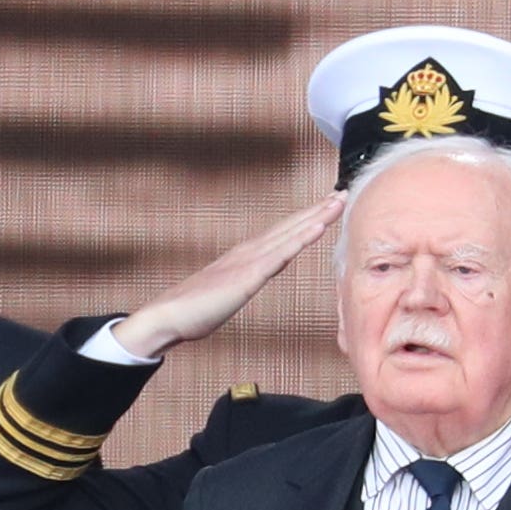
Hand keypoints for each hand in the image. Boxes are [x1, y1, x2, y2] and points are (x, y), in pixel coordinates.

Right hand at [105, 194, 338, 357]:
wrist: (168, 316)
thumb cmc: (193, 310)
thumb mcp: (227, 293)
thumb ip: (242, 282)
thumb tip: (250, 279)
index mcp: (246, 256)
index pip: (282, 233)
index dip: (306, 218)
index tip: (326, 206)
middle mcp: (250, 252)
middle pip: (290, 226)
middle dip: (317, 209)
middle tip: (342, 193)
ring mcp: (250, 261)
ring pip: (290, 233)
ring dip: (316, 216)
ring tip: (338, 201)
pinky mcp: (249, 275)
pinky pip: (281, 253)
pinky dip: (302, 237)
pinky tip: (319, 226)